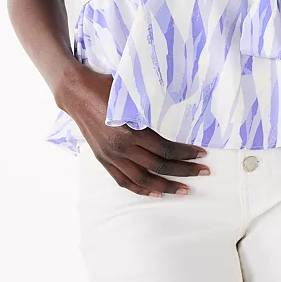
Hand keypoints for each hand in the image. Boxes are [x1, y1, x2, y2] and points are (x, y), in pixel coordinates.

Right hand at [59, 66, 209, 196]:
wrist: (76, 93)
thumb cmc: (105, 88)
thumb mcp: (130, 95)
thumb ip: (149, 107)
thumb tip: (176, 107)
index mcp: (130, 131)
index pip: (165, 149)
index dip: (186, 153)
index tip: (202, 154)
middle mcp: (121, 148)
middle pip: (159, 167)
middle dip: (184, 171)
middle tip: (203, 172)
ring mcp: (111, 157)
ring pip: (143, 180)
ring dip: (166, 186)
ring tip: (184, 189)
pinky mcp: (103, 160)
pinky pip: (124, 181)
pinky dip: (141, 190)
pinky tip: (156, 193)